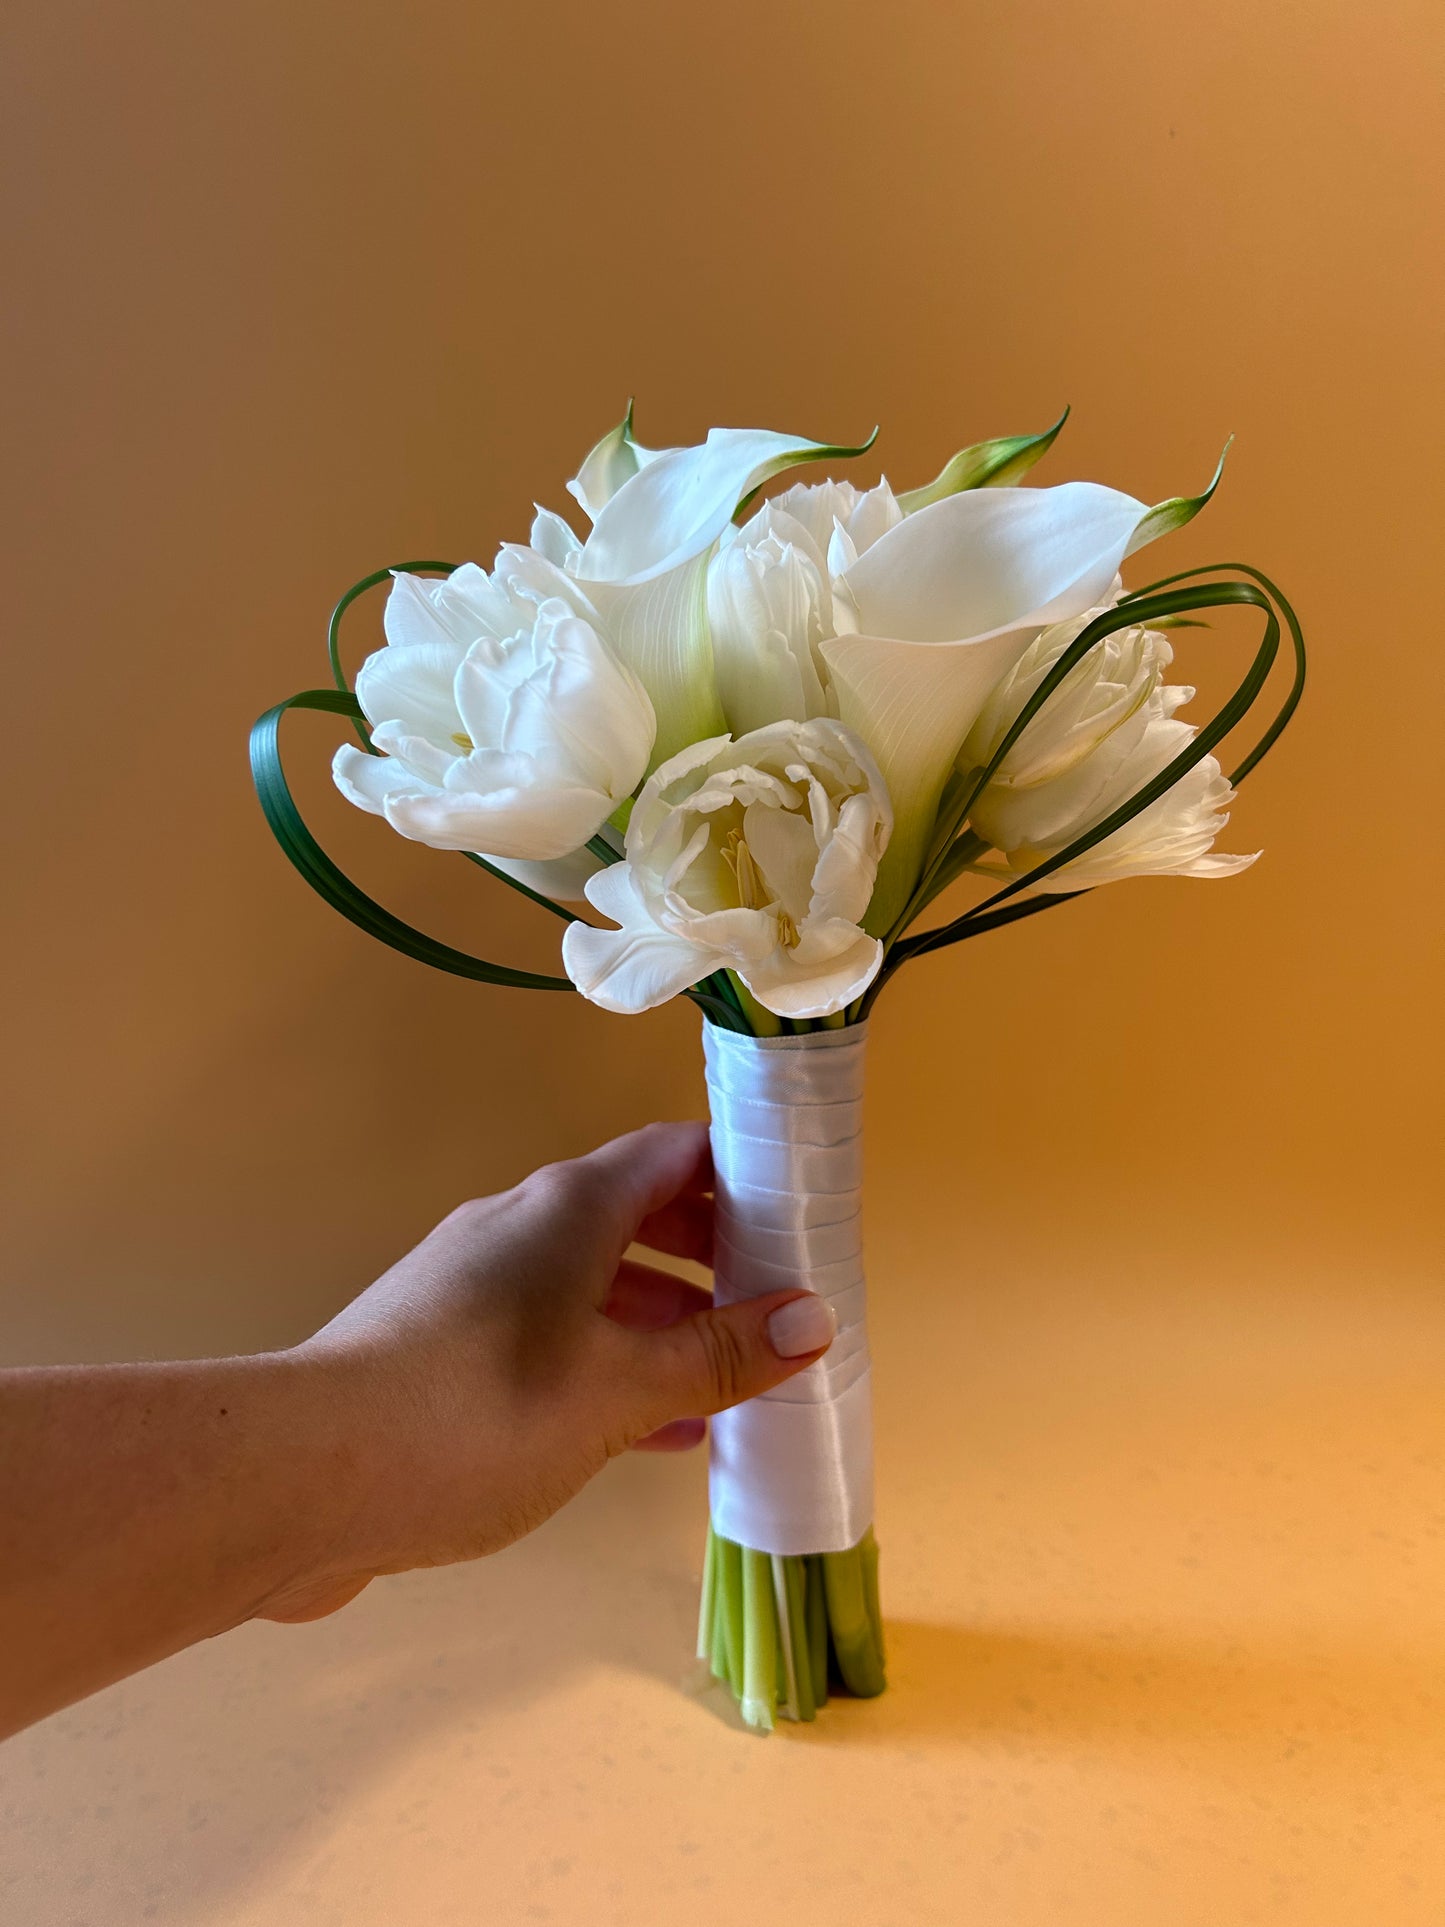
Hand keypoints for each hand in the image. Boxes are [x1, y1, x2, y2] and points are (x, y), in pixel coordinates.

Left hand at [260, 1122, 834, 1620]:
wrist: (304, 1476)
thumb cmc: (478, 1412)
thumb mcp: (618, 1389)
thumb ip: (717, 1357)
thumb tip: (813, 1320)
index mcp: (569, 1207)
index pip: (677, 1152)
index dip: (747, 1172)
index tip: (809, 1215)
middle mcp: (521, 1228)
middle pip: (640, 1217)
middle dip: (716, 1261)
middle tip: (783, 1311)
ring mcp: (475, 1289)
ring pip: (596, 1288)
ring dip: (667, 1328)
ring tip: (735, 1384)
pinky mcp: (443, 1352)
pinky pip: (553, 1342)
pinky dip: (611, 1371)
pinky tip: (653, 1436)